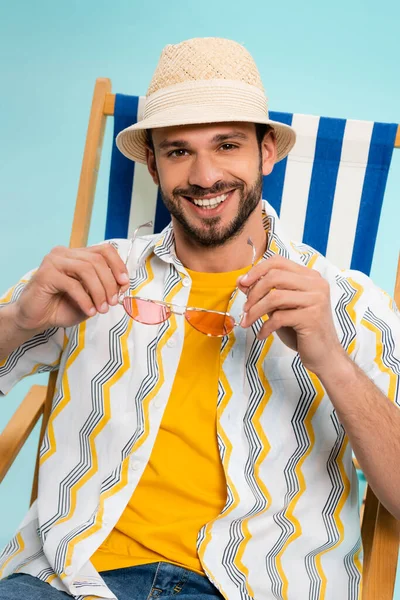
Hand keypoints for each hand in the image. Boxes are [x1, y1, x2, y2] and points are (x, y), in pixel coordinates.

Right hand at [14, 244, 129, 331]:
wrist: (36, 319)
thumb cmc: (63, 307)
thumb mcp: (91, 298)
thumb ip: (105, 288)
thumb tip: (123, 284)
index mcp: (77, 254)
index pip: (104, 250)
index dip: (118, 265)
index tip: (124, 283)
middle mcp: (65, 253)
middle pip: (97, 260)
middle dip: (110, 283)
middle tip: (113, 302)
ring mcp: (54, 261)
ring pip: (86, 270)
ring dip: (99, 292)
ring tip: (102, 309)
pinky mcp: (46, 274)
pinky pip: (73, 284)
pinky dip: (85, 300)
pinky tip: (90, 311)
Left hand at [237, 255, 345, 375]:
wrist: (324, 355)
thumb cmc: (301, 330)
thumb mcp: (279, 308)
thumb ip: (264, 293)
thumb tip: (240, 281)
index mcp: (310, 277)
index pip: (278, 262)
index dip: (257, 270)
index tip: (242, 283)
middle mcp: (316, 284)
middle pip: (275, 276)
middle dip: (254, 292)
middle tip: (245, 308)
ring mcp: (316, 300)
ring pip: (275, 296)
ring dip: (255, 311)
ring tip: (247, 322)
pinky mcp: (312, 317)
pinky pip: (279, 317)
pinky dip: (265, 327)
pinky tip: (262, 335)